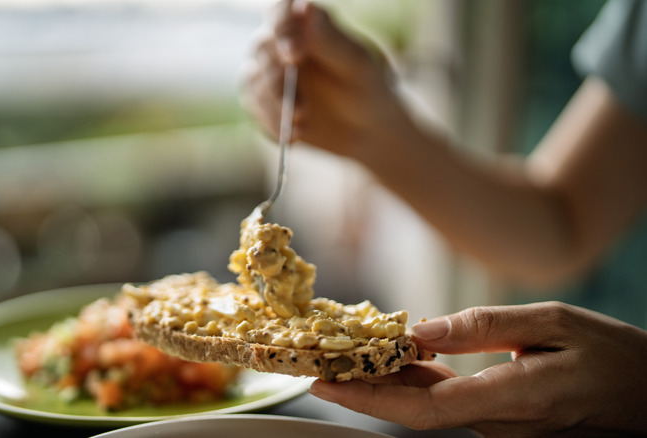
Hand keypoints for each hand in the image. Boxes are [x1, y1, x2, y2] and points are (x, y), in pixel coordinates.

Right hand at [242, 0, 411, 161]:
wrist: (366, 131)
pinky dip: (272, 123)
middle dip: (278, 81)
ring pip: (252, 81)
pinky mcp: (263, 100)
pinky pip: (254, 108)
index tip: (293, 55)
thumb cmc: (367, 89)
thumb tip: (305, 6)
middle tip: (302, 109)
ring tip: (302, 125)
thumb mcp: (356, 65)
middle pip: (261, 49)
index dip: (281, 27)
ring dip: (275, 106)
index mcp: (306, 24)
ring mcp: (269, 71)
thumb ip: (329, 39)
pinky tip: (296, 135)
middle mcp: (281, 42)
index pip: (279, 10)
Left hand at [308, 302, 646, 436]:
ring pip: (425, 405)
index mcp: (512, 399)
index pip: (424, 408)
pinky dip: (410, 378)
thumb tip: (421, 328)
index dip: (368, 400)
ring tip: (336, 357)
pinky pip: (445, 398)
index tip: (326, 384)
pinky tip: (388, 356)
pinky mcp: (498, 415)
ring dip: (378, 384)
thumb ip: (486, 327)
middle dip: (358, 391)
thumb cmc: (611, 356)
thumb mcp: (555, 323)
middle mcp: (497, 421)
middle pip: (413, 410)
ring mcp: (496, 423)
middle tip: (312, 367)